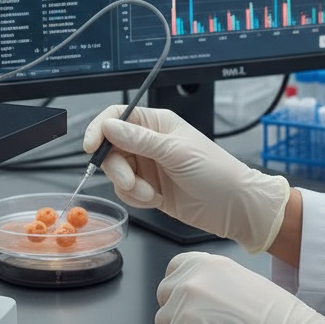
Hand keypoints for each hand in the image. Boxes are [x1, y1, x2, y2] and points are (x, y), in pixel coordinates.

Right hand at [83, 104, 289, 252]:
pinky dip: (136, 198)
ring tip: (152, 194)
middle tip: (130, 182)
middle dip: (116, 167)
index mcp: (157, 123)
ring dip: (129, 187)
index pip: (117, 116)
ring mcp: (148, 166)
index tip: (90, 146)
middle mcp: (149, 142)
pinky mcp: (149, 188)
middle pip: (111, 147)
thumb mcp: (176, 153)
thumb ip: (139, 140)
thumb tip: (109, 126)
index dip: (99, 128)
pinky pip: (126, 191)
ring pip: (116, 172)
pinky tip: (156, 199)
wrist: (234, 207)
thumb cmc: (216, 172)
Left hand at [155, 252, 324, 323]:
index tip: (190, 300)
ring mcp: (181, 311)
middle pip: (164, 297)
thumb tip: (199, 295)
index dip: (180, 288)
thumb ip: (213, 282)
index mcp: (206, 264)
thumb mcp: (242, 280)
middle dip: (178, 312)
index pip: (173, 269)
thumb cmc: (277, 318)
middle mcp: (190, 282)